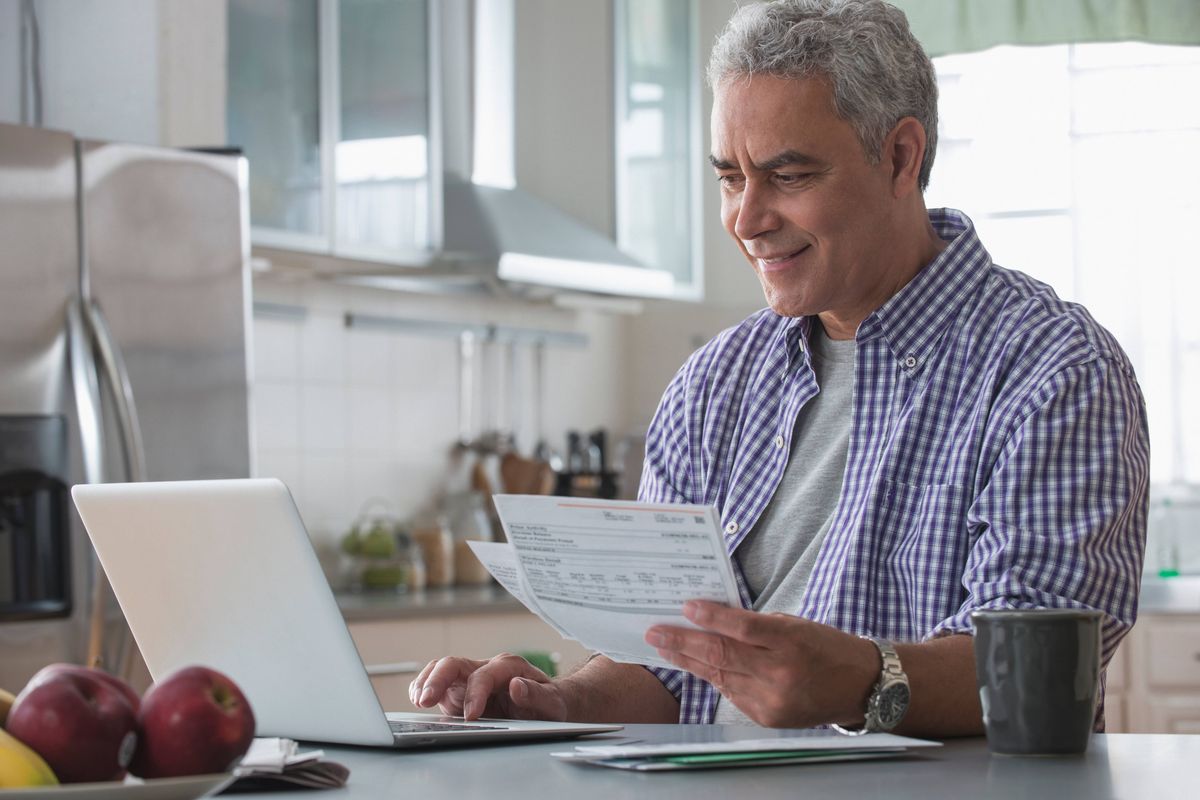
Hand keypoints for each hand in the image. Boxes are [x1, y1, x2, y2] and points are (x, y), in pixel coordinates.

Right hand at [409, 653, 568, 720]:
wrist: (548, 706)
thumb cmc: (552, 703)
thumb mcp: (553, 703)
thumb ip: (537, 695)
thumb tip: (516, 686)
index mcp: (509, 667)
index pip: (485, 674)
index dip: (475, 693)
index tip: (470, 716)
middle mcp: (486, 668)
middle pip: (455, 664)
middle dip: (438, 680)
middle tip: (425, 702)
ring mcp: (470, 678)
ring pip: (441, 670)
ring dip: (426, 683)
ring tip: (418, 701)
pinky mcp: (460, 692)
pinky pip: (437, 684)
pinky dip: (424, 689)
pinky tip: (417, 700)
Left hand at [645, 601, 877, 727]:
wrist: (860, 686)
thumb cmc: (825, 647)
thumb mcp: (795, 625)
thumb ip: (756, 625)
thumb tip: (712, 620)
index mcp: (790, 642)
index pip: (741, 628)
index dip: (710, 618)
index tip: (685, 607)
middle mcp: (779, 673)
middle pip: (722, 655)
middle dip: (683, 642)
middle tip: (656, 632)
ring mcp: (772, 699)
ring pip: (720, 676)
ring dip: (689, 661)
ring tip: (666, 647)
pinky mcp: (767, 717)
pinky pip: (732, 693)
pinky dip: (715, 677)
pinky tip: (697, 666)